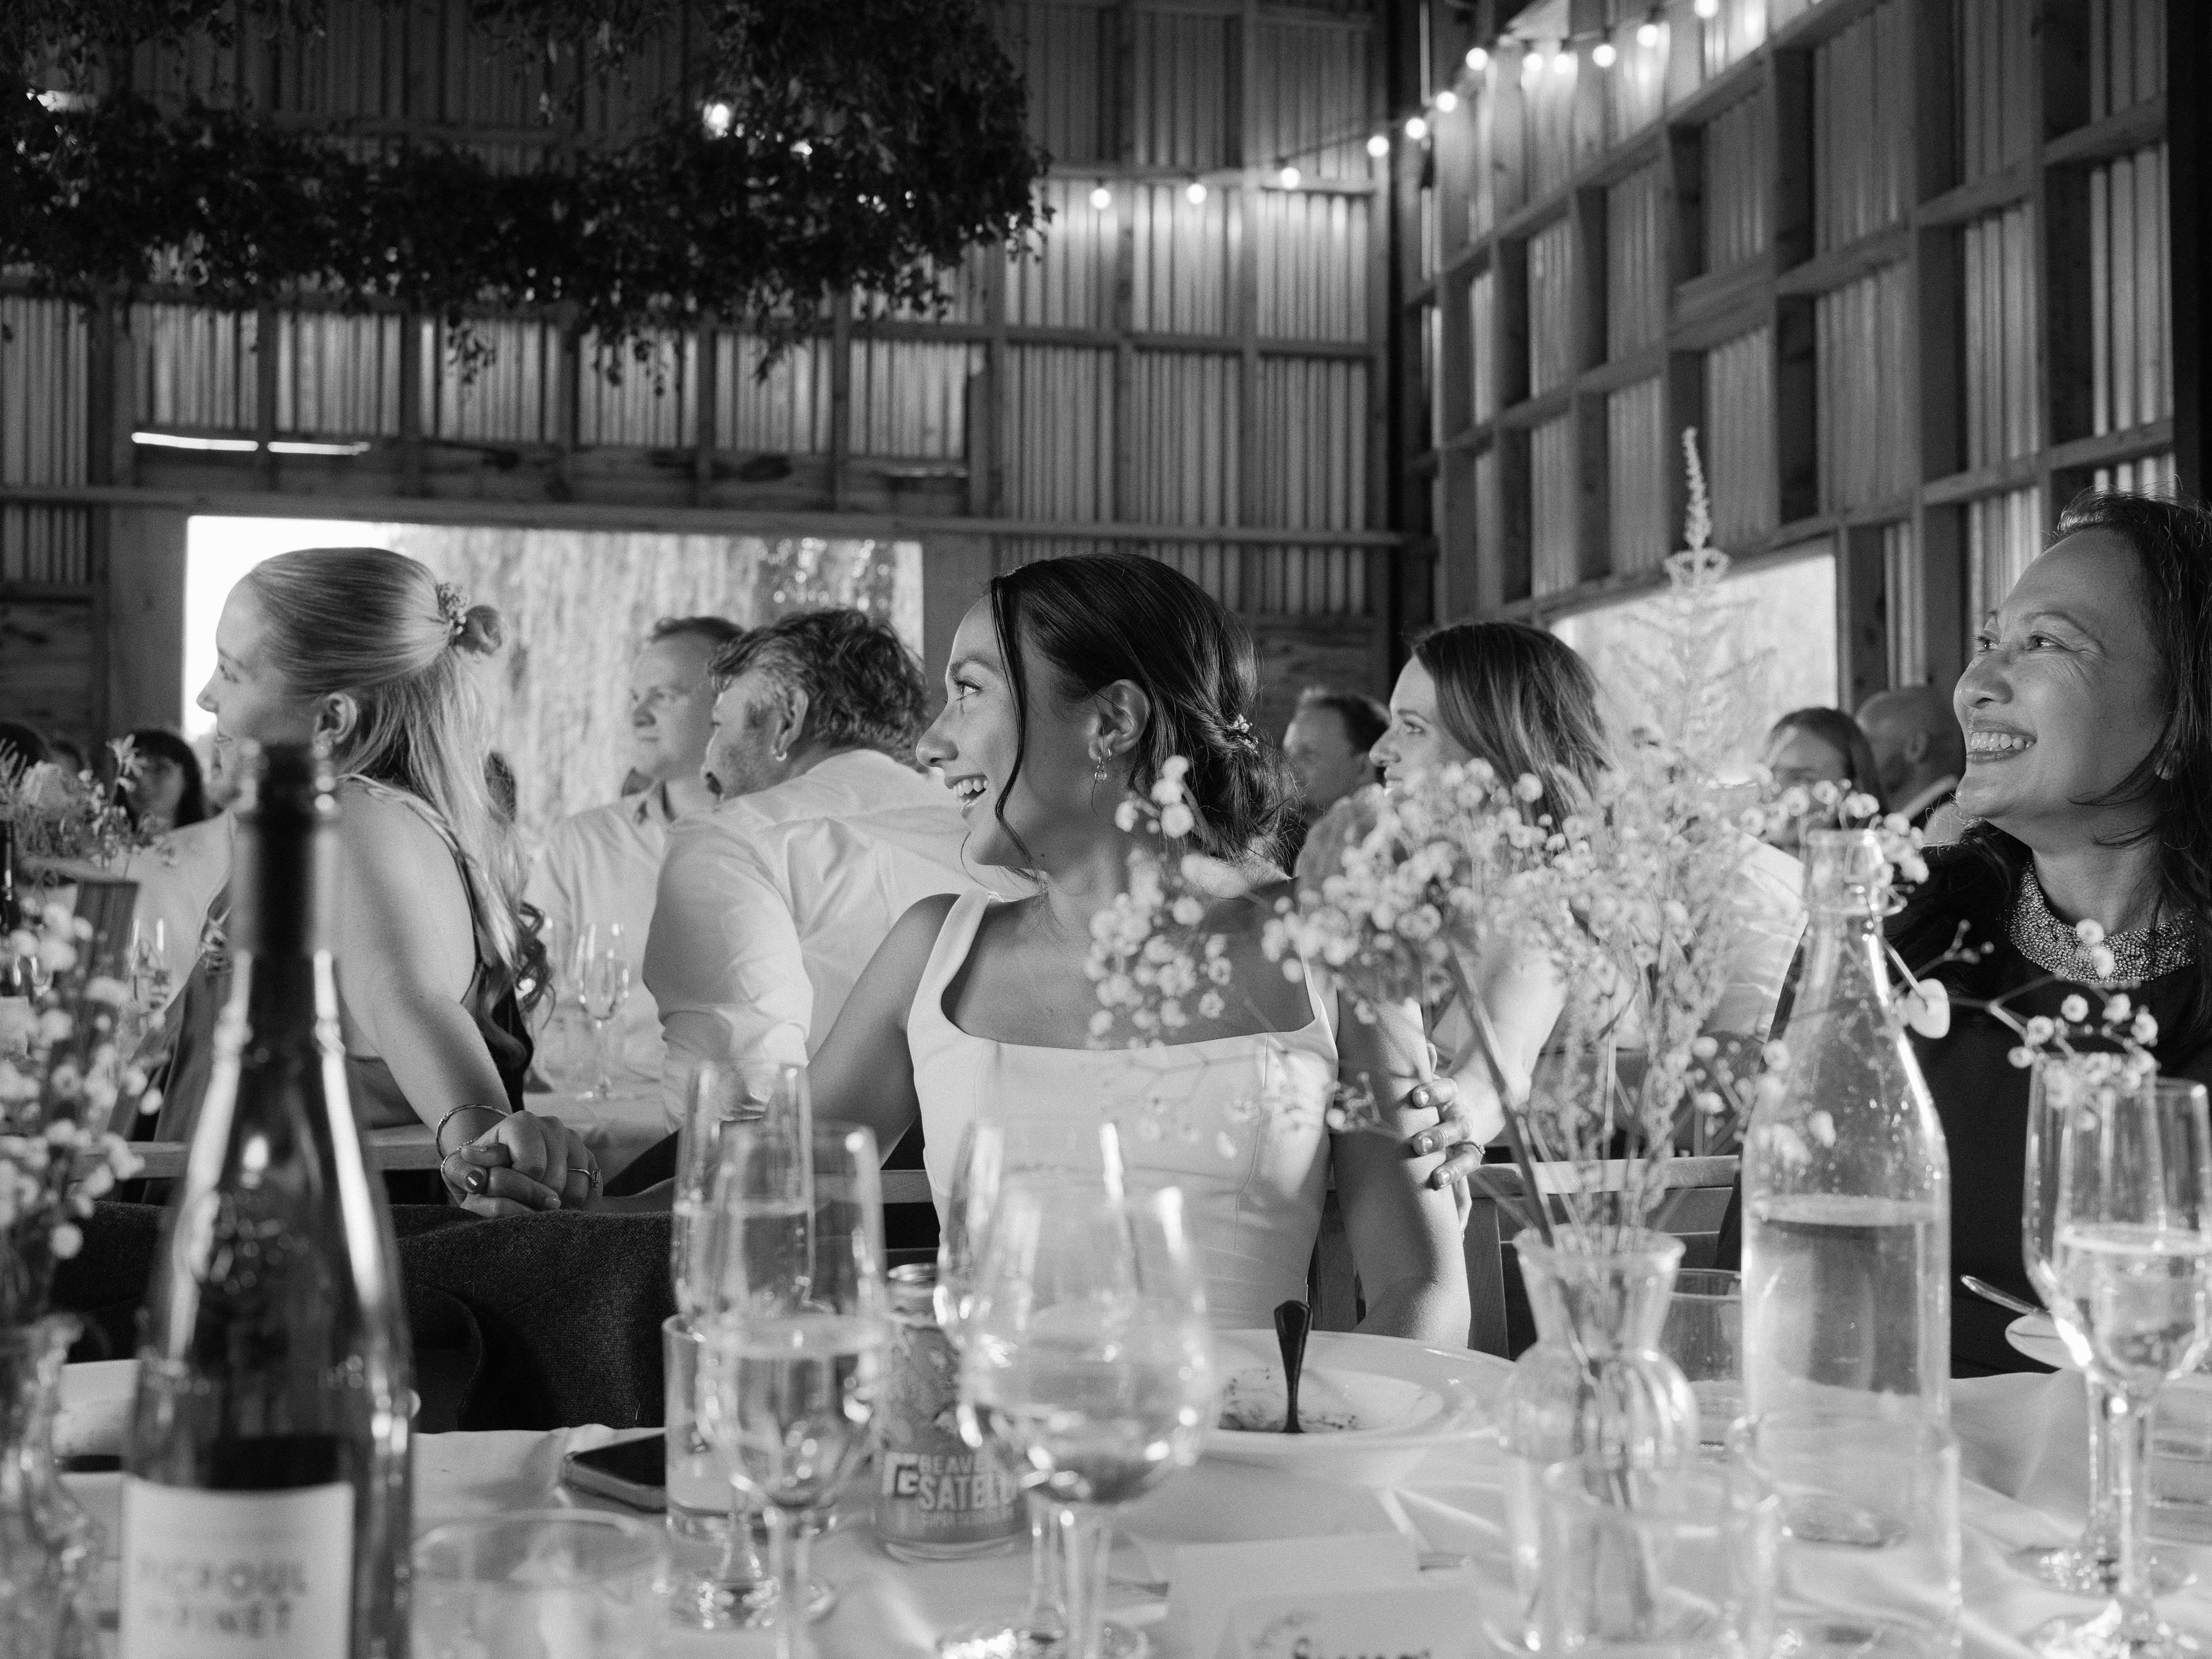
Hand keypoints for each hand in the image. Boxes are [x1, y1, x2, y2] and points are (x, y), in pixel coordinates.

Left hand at [441, 1111, 599, 1217]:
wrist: (499, 1161)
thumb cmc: (478, 1168)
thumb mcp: (459, 1168)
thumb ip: (463, 1171)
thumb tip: (478, 1176)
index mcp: (522, 1122)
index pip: (532, 1168)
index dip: (517, 1190)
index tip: (502, 1194)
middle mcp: (553, 1126)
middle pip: (555, 1182)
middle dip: (534, 1203)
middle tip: (518, 1209)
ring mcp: (575, 1141)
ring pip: (576, 1190)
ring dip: (556, 1210)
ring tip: (535, 1211)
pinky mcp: (590, 1159)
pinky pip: (592, 1193)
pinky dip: (575, 1209)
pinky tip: (555, 1210)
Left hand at [1402, 1070, 1506, 1189]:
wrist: (1470, 1108)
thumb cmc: (1436, 1096)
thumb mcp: (1431, 1079)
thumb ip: (1427, 1066)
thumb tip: (1426, 1045)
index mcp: (1452, 1094)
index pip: (1446, 1090)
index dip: (1433, 1093)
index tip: (1415, 1098)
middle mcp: (1462, 1118)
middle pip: (1456, 1126)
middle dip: (1438, 1136)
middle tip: (1417, 1144)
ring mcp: (1468, 1142)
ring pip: (1466, 1154)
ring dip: (1452, 1167)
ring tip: (1436, 1178)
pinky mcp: (1469, 1160)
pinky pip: (1466, 1173)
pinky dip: (1455, 1180)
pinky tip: (1440, 1189)